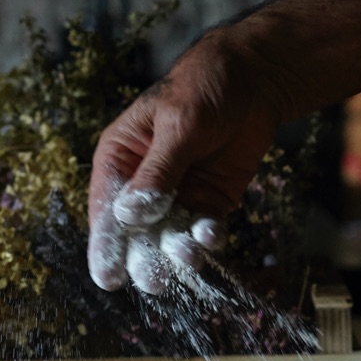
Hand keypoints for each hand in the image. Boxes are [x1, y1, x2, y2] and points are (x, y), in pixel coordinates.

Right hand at [87, 23, 293, 291]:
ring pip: (170, 234)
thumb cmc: (203, 88)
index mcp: (120, 159)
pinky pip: (202, 228)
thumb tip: (130, 215)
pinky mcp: (208, 201)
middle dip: (144, 256)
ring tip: (189, 255)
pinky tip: (211, 236)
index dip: (106, 244)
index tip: (108, 278)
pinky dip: (207, 236)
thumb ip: (158, 172)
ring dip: (178, 249)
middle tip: (154, 281)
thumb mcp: (178, 125)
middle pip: (137, 230)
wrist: (254, 79)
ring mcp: (177, 195)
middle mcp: (142, 183)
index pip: (107, 208)